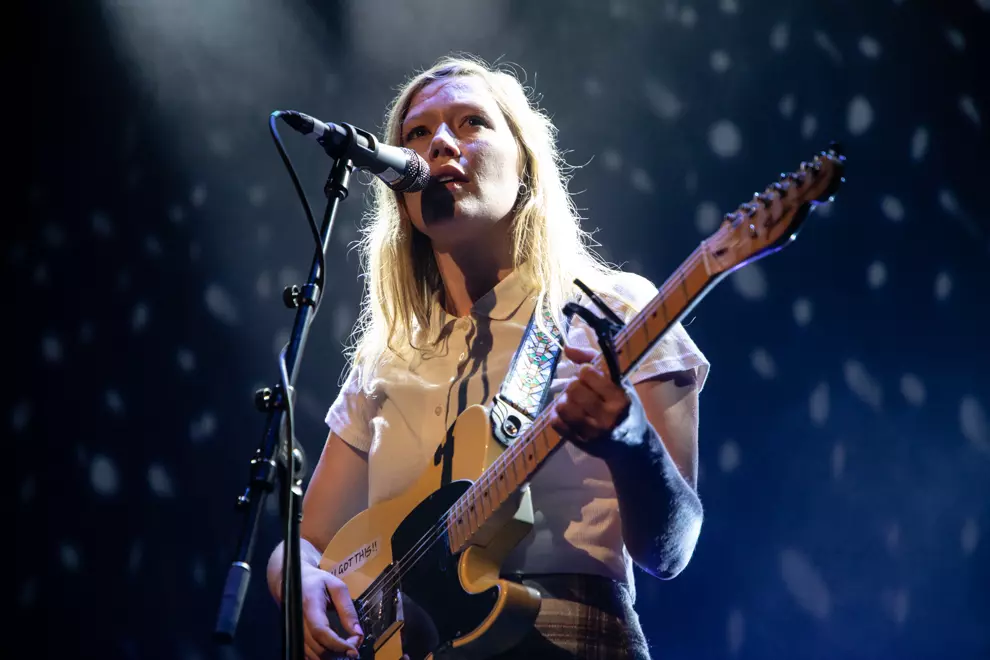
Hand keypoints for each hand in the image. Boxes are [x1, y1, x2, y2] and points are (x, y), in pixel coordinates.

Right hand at [299, 565, 362, 659]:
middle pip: (317, 647)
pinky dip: (321, 656)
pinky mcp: (294, 637)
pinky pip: (306, 654)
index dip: (338, 644)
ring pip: (312, 655)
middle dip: (338, 652)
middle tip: (354, 647)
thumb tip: (358, 633)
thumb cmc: (316, 581)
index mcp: (309, 604)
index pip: (321, 631)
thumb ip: (347, 609)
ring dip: (331, 656)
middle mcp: (298, 621)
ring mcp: (294, 631)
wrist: (291, 580)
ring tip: (346, 648)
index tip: (354, 649)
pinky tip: (333, 650)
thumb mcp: (337, 587)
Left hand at [549, 345, 632, 459]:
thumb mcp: (620, 382)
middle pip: (573, 388)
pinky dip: (558, 415)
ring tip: (574, 402)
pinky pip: (556, 422)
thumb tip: (567, 348)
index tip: (591, 377)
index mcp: (620, 399)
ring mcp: (593, 433)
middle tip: (582, 390)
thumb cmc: (626, 407)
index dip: (585, 371)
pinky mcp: (580, 443)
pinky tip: (569, 414)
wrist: (632, 446)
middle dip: (574, 385)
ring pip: (562, 406)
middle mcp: (608, 418)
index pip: (587, 373)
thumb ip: (594, 360)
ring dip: (564, 400)